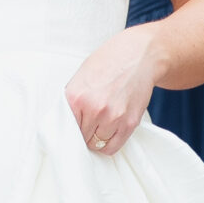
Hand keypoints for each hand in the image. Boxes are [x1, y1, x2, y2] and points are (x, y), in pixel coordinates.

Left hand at [66, 27, 161, 155]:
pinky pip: (113, 147)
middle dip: (82, 133)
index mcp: (75, 97)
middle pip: (80, 138)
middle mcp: (93, 110)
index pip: (65, 128)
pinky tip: (109, 133)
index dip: (68, 129)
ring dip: (96, 138)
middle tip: (87, 125)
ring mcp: (113, 118)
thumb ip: (72, 101)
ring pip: (96, 145)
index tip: (71, 130)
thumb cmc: (108, 63)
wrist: (139, 55)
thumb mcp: (80, 77)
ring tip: (99, 125)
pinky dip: (109, 144)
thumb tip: (65, 123)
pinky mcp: (129, 123)